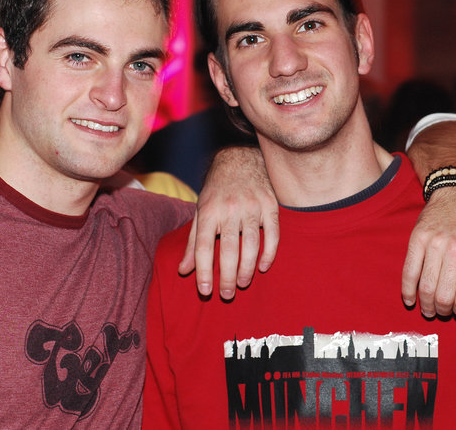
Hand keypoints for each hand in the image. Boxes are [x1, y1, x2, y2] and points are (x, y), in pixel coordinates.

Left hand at [179, 146, 278, 298]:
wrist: (240, 160)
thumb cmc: (217, 192)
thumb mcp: (200, 212)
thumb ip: (192, 242)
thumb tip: (183, 271)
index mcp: (208, 211)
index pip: (203, 246)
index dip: (204, 270)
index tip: (205, 290)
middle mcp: (229, 208)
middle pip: (228, 249)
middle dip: (227, 276)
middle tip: (227, 294)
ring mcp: (252, 206)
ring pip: (251, 244)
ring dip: (247, 269)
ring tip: (243, 283)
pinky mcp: (270, 205)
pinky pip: (272, 234)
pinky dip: (269, 253)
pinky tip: (263, 267)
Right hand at [401, 186, 455, 324]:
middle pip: (444, 297)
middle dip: (441, 311)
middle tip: (440, 311)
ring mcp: (435, 243)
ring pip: (426, 287)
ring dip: (425, 304)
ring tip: (427, 308)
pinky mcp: (417, 238)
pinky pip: (409, 272)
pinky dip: (407, 291)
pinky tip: (410, 299)